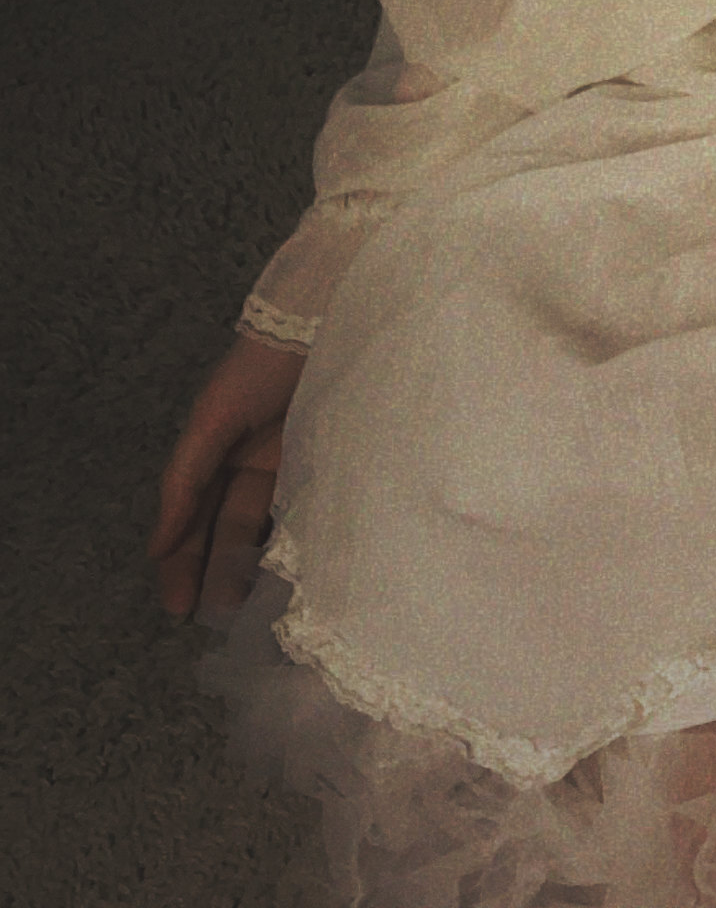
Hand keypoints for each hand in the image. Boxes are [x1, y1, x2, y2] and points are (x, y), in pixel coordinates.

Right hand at [150, 331, 307, 620]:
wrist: (330, 322)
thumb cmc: (263, 365)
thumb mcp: (215, 416)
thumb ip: (186, 479)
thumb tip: (155, 547)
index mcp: (222, 453)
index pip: (195, 520)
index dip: (182, 562)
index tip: (178, 607)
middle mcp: (257, 467)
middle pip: (230, 531)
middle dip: (219, 574)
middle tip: (218, 618)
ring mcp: (297, 468)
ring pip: (270, 531)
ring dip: (258, 568)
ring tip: (253, 610)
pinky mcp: (336, 464)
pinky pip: (312, 514)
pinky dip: (299, 545)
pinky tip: (296, 577)